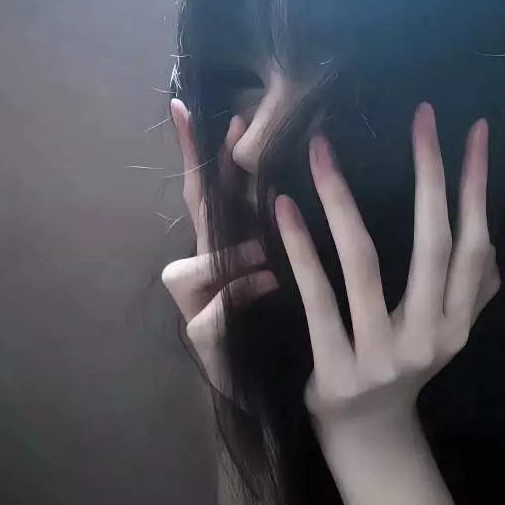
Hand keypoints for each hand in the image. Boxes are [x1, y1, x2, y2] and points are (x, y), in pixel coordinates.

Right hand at [161, 99, 277, 394]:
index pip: (211, 196)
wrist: (282, 397)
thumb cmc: (290, 332)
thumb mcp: (295, 277)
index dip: (198, 155)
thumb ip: (295, 237)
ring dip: (229, 260)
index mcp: (232, 254)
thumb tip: (320, 179)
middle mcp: (210, 276)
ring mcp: (200, 310)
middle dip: (206, 177)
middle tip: (230, 134)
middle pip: (196, 220)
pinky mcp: (206, 347)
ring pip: (185, 271)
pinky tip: (267, 288)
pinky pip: (208, 317)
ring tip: (268, 261)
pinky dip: (236, 299)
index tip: (185, 106)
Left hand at [275, 103, 499, 434]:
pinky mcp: (338, 370)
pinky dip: (301, 251)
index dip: (477, 189)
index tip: (476, 132)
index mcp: (459, 325)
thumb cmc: (403, 369)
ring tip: (322, 149)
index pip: (474, 246)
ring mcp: (382, 357)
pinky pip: (318, 300)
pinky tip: (286, 207)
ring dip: (343, 202)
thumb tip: (487, 236)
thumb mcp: (446, 333)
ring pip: (366, 265)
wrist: (368, 434)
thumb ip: (472, 290)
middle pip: (433, 247)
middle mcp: (430, 339)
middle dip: (431, 177)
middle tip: (422, 119)